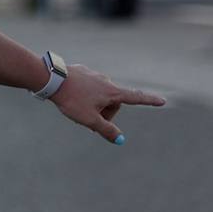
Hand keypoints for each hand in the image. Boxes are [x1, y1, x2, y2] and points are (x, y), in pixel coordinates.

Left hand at [50, 63, 165, 143]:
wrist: (51, 79)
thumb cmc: (71, 100)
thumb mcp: (90, 119)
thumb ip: (106, 130)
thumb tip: (120, 140)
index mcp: (112, 92)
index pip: (136, 98)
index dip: (149, 101)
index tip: (162, 101)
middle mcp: (106, 80)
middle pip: (112, 102)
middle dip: (104, 114)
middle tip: (89, 122)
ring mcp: (94, 74)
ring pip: (99, 95)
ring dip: (93, 104)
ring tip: (76, 107)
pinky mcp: (82, 71)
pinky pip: (87, 87)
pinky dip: (83, 95)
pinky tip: (71, 96)